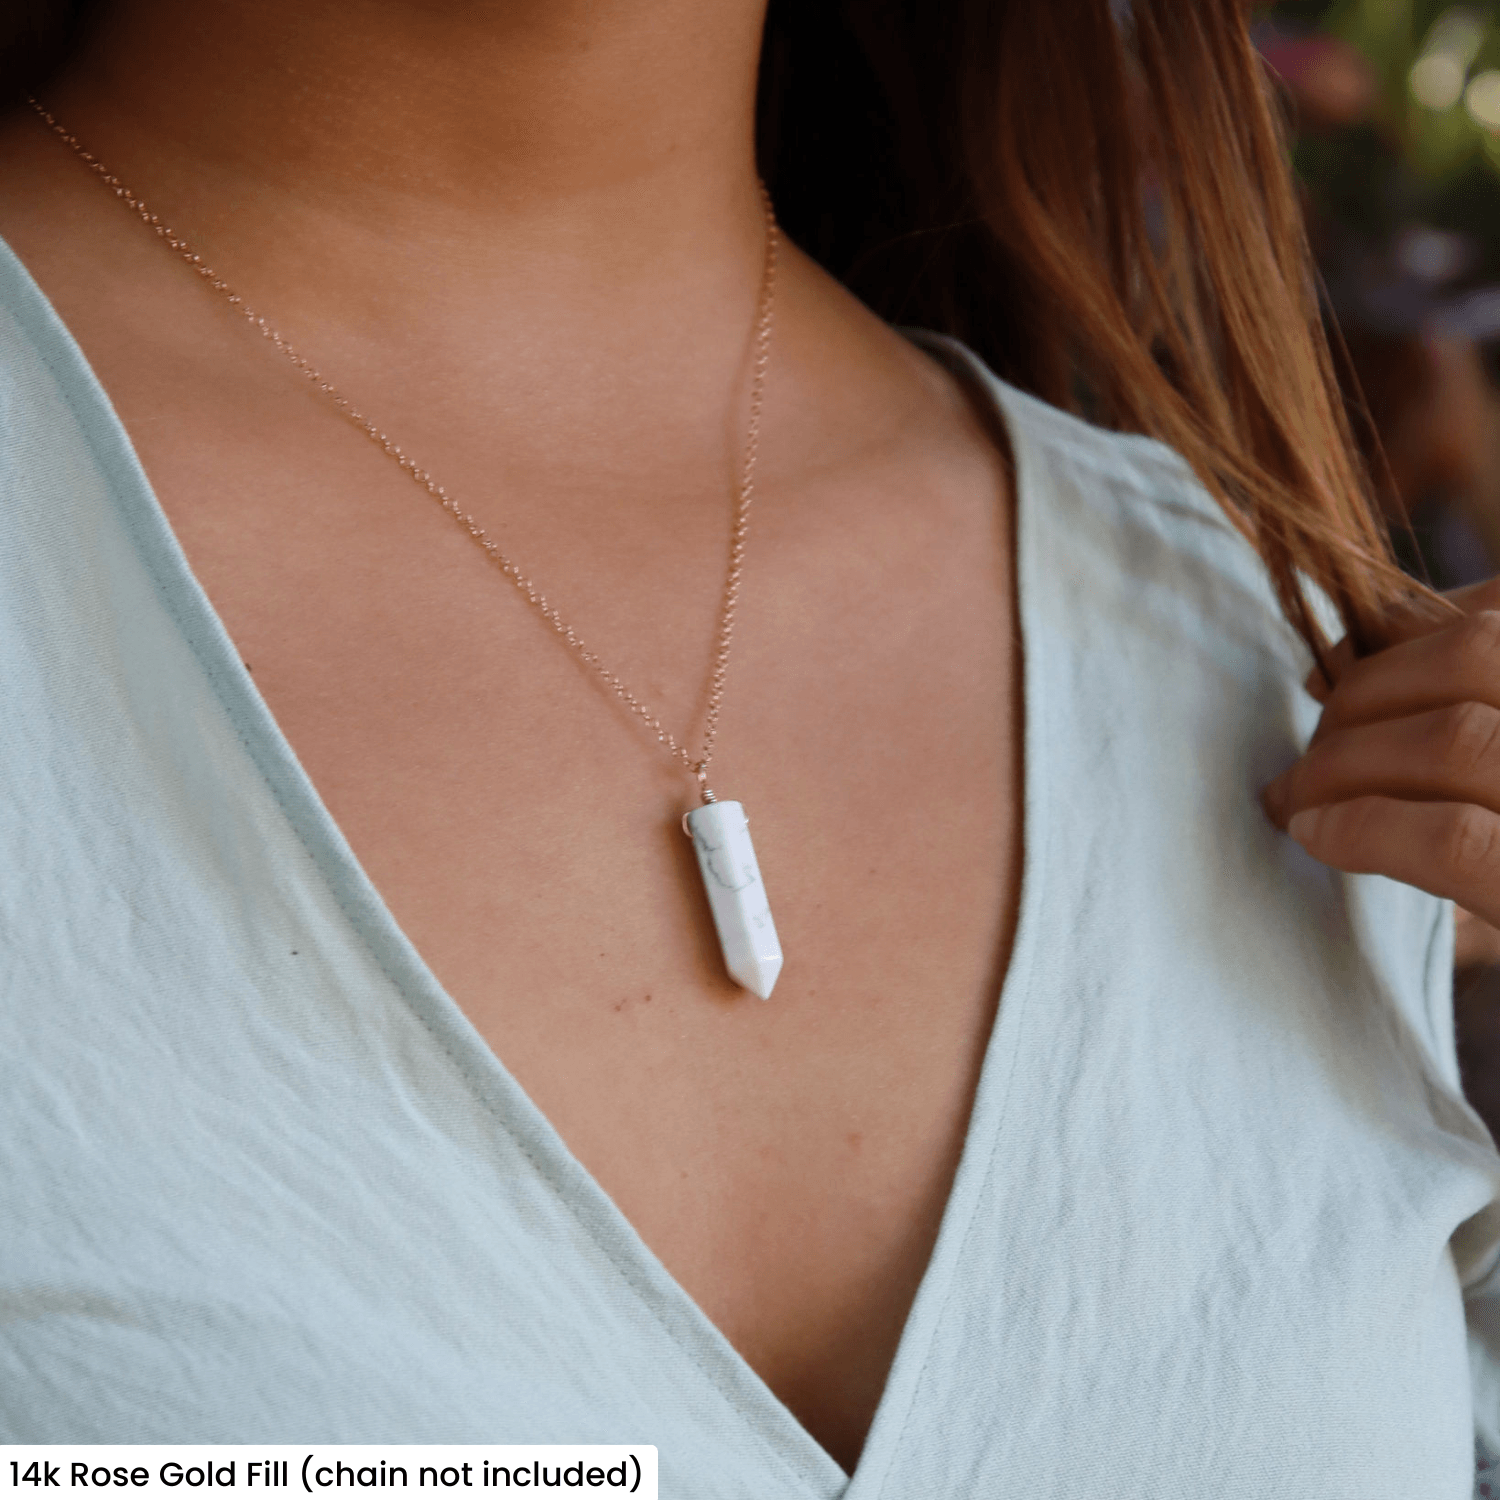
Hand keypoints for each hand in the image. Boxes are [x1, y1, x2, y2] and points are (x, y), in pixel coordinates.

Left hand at [1262, 581, 1499, 935]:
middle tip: (1307, 754)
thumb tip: (1362, 637)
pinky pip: (1456, 841)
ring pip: (1457, 737)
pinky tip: (1316, 836)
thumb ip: (1465, 700)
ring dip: (1343, 759)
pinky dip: (1366, 827)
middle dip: (1361, 694)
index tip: (1336, 675)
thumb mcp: (1483, 775)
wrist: (1479, 1052)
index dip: (1406, 629)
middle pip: (1478, 653)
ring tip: (1296, 799)